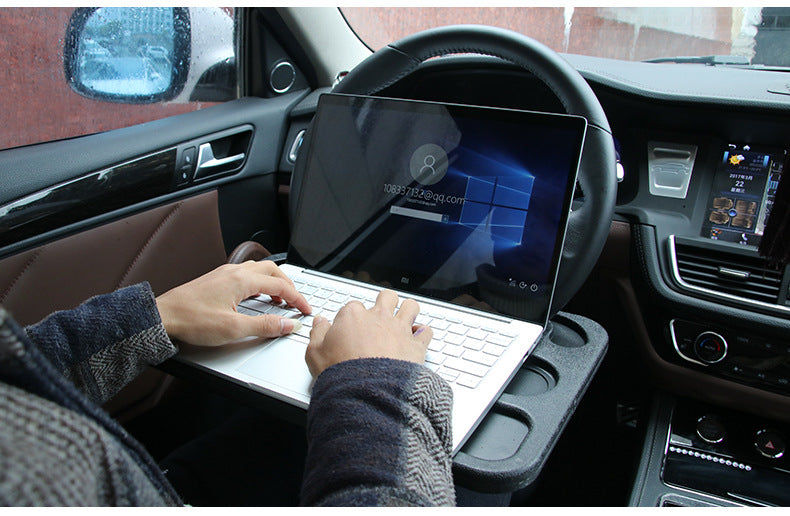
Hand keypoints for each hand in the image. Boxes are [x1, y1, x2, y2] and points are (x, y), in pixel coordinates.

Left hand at [156, 261, 310, 346]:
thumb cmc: (192, 320)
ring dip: (273, 282)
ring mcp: (223, 274)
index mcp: (242, 280)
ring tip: (279, 299)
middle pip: (272, 271)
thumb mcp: (233, 329)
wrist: (162, 316)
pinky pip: (245, 275)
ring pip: (258, 270)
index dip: (298, 298)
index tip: (306, 309)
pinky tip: (255, 296)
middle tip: (297, 302)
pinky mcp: (215, 280)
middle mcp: (234, 272)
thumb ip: (264, 326)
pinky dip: (259, 283)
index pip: (280, 285)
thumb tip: (287, 325)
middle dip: (289, 286)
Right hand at [305, 289, 431, 377]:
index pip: (353, 306)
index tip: (351, 328)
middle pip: (386, 297)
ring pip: (410, 306)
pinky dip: (424, 334)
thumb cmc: (341, 373)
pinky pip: (426, 332)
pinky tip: (419, 338)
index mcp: (353, 316)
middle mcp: (378, 317)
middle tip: (382, 315)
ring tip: (405, 318)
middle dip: (385, 303)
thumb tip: (319, 322)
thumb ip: (317, 334)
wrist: (366, 392)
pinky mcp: (415, 345)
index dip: (353, 317)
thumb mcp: (315, 353)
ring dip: (408, 311)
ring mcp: (399, 329)